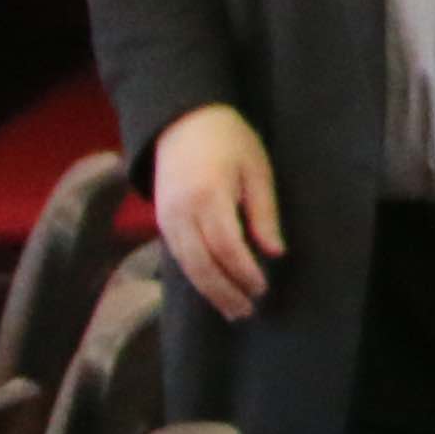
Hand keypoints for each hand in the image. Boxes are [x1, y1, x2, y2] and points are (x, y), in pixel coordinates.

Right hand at [150, 104, 283, 319]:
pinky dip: (195, 276)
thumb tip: (274, 253)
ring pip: (185, 265)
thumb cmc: (229, 141)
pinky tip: (211, 289)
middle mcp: (181, 212)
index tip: (262, 288)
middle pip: (201, 263)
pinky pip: (177, 255)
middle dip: (224, 291)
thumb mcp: (257, 170)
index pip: (226, 246)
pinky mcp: (160, 220)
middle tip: (245, 312)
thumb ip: (264, 213)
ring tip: (230, 309)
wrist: (181, 121)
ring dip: (208, 291)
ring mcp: (165, 217)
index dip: (244, 271)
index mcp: (208, 196)